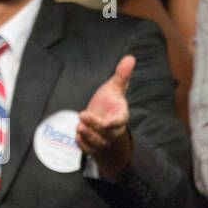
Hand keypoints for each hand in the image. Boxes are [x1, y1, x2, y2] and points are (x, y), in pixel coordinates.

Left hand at [77, 54, 134, 180]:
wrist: (103, 120)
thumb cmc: (109, 102)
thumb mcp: (114, 87)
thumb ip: (121, 75)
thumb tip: (130, 57)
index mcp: (120, 115)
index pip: (120, 120)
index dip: (114, 122)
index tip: (107, 122)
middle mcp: (113, 130)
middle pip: (106, 132)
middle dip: (94, 126)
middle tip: (82, 116)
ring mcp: (103, 139)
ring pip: (97, 142)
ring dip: (88, 136)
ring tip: (79, 127)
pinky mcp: (93, 146)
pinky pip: (89, 149)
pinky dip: (84, 146)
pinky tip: (77, 137)